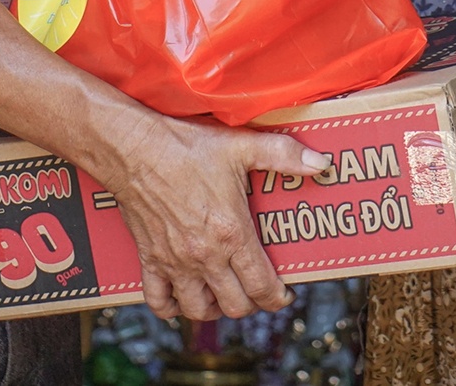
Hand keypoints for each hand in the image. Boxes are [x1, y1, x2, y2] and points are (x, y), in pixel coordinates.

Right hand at [107, 114, 330, 320]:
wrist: (135, 148)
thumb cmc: (186, 147)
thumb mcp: (241, 146)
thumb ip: (283, 155)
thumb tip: (320, 164)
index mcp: (232, 233)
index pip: (262, 286)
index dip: (277, 298)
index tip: (283, 295)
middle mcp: (205, 256)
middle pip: (234, 304)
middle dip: (250, 303)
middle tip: (255, 290)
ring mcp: (175, 262)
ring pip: (199, 310)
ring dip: (213, 308)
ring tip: (222, 295)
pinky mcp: (150, 259)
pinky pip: (158, 301)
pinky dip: (170, 308)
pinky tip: (180, 299)